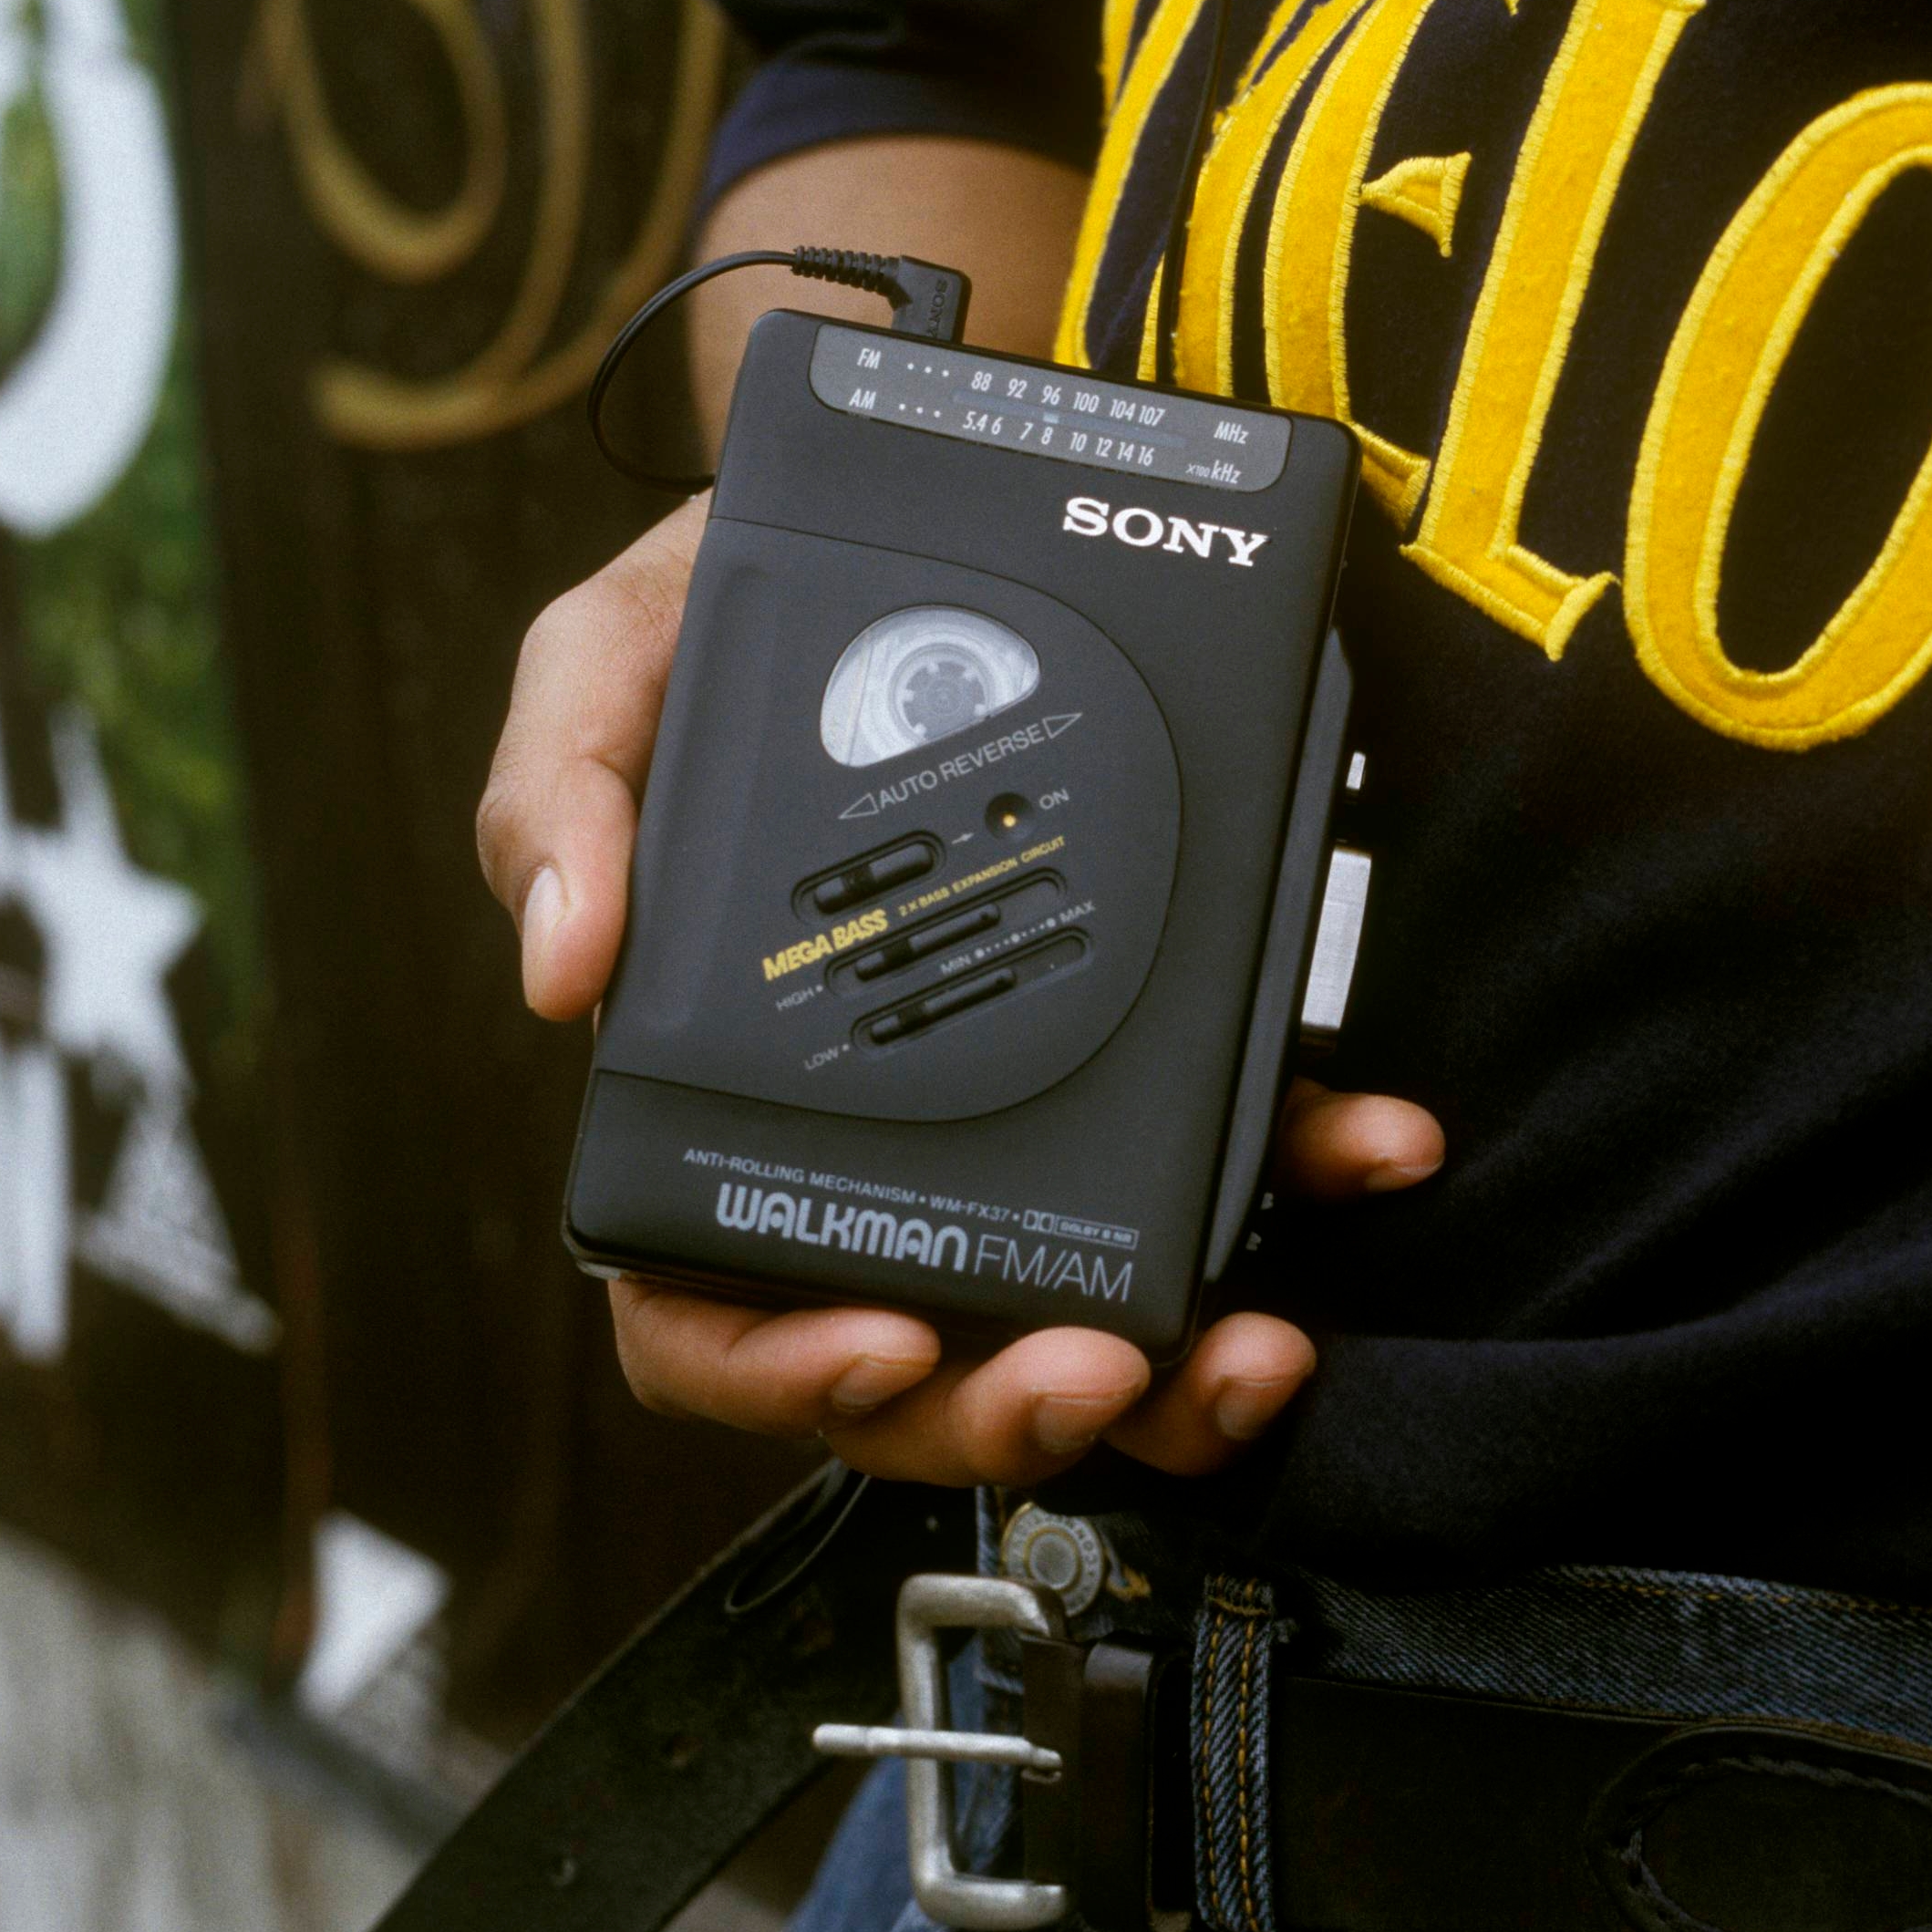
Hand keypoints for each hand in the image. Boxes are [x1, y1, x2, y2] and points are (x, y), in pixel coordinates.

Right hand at [475, 491, 1440, 1485]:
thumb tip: (558, 973)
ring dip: (1182, 1381)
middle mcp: (876, 1145)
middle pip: (924, 1374)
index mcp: (718, 1107)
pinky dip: (1313, 1178)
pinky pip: (1238, 1160)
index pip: (709, 1317)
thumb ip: (555, 797)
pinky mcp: (1158, 1048)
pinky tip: (1377, 1145)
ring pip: (1092, 1323)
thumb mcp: (610, 668)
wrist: (910, 518)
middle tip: (1095, 1368)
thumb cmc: (733, 624)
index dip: (784, 1372)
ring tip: (1258, 1347)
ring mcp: (1028, 1118)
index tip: (888, 1340)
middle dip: (1012, 1414)